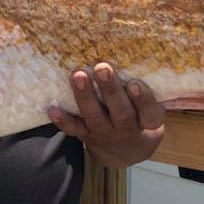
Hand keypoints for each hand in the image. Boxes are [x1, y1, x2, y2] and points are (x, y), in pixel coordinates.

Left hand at [48, 63, 163, 167]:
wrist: (126, 151)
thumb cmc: (140, 117)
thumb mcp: (151, 109)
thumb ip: (147, 89)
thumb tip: (139, 53)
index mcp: (148, 122)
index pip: (150, 113)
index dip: (143, 99)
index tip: (133, 83)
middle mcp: (126, 128)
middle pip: (121, 113)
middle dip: (111, 90)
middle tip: (102, 68)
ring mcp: (104, 133)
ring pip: (95, 117)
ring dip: (86, 97)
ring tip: (78, 75)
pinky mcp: (86, 135)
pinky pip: (74, 129)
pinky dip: (63, 120)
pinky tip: (53, 108)